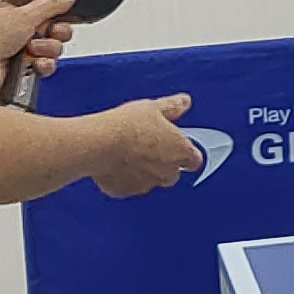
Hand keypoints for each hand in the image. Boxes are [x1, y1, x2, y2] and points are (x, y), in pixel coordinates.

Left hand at [0, 0, 79, 103]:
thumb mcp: (24, 14)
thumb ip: (51, 4)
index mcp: (19, 11)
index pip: (50, 9)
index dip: (59, 13)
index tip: (61, 16)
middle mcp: (23, 30)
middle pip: (58, 29)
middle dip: (55, 33)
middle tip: (45, 33)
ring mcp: (26, 50)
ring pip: (56, 48)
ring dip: (46, 49)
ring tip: (30, 50)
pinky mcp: (29, 68)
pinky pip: (50, 65)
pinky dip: (44, 65)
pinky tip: (34, 64)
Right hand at [85, 94, 199, 198]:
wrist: (98, 143)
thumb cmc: (128, 125)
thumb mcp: (153, 107)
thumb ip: (173, 106)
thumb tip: (184, 102)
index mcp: (180, 151)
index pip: (194, 160)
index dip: (186, 153)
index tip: (176, 145)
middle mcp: (167, 172)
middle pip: (172, 173)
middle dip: (163, 164)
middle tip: (147, 147)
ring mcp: (146, 184)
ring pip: (150, 181)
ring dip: (144, 172)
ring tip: (127, 153)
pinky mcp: (124, 191)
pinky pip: (127, 186)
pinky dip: (123, 178)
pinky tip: (113, 163)